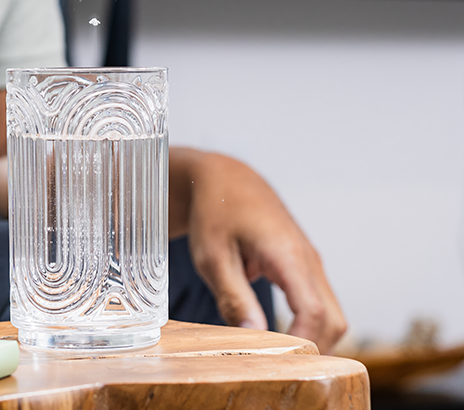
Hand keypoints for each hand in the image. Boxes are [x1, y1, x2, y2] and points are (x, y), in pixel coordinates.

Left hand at [169, 148, 346, 353]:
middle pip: (333, 320)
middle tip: (280, 368)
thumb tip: (255, 339)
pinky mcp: (303, 264)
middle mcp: (307, 258)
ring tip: (280, 359)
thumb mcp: (212, 256)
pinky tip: (282, 337)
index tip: (277, 365)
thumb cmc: (216, 211)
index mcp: (287, 254)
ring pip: (331, 313)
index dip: (301, 346)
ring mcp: (309, 261)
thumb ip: (234, 298)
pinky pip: (318, 302)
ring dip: (314, 339)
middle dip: (314, 351)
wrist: (224, 178)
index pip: (313, 313)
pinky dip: (308, 324)